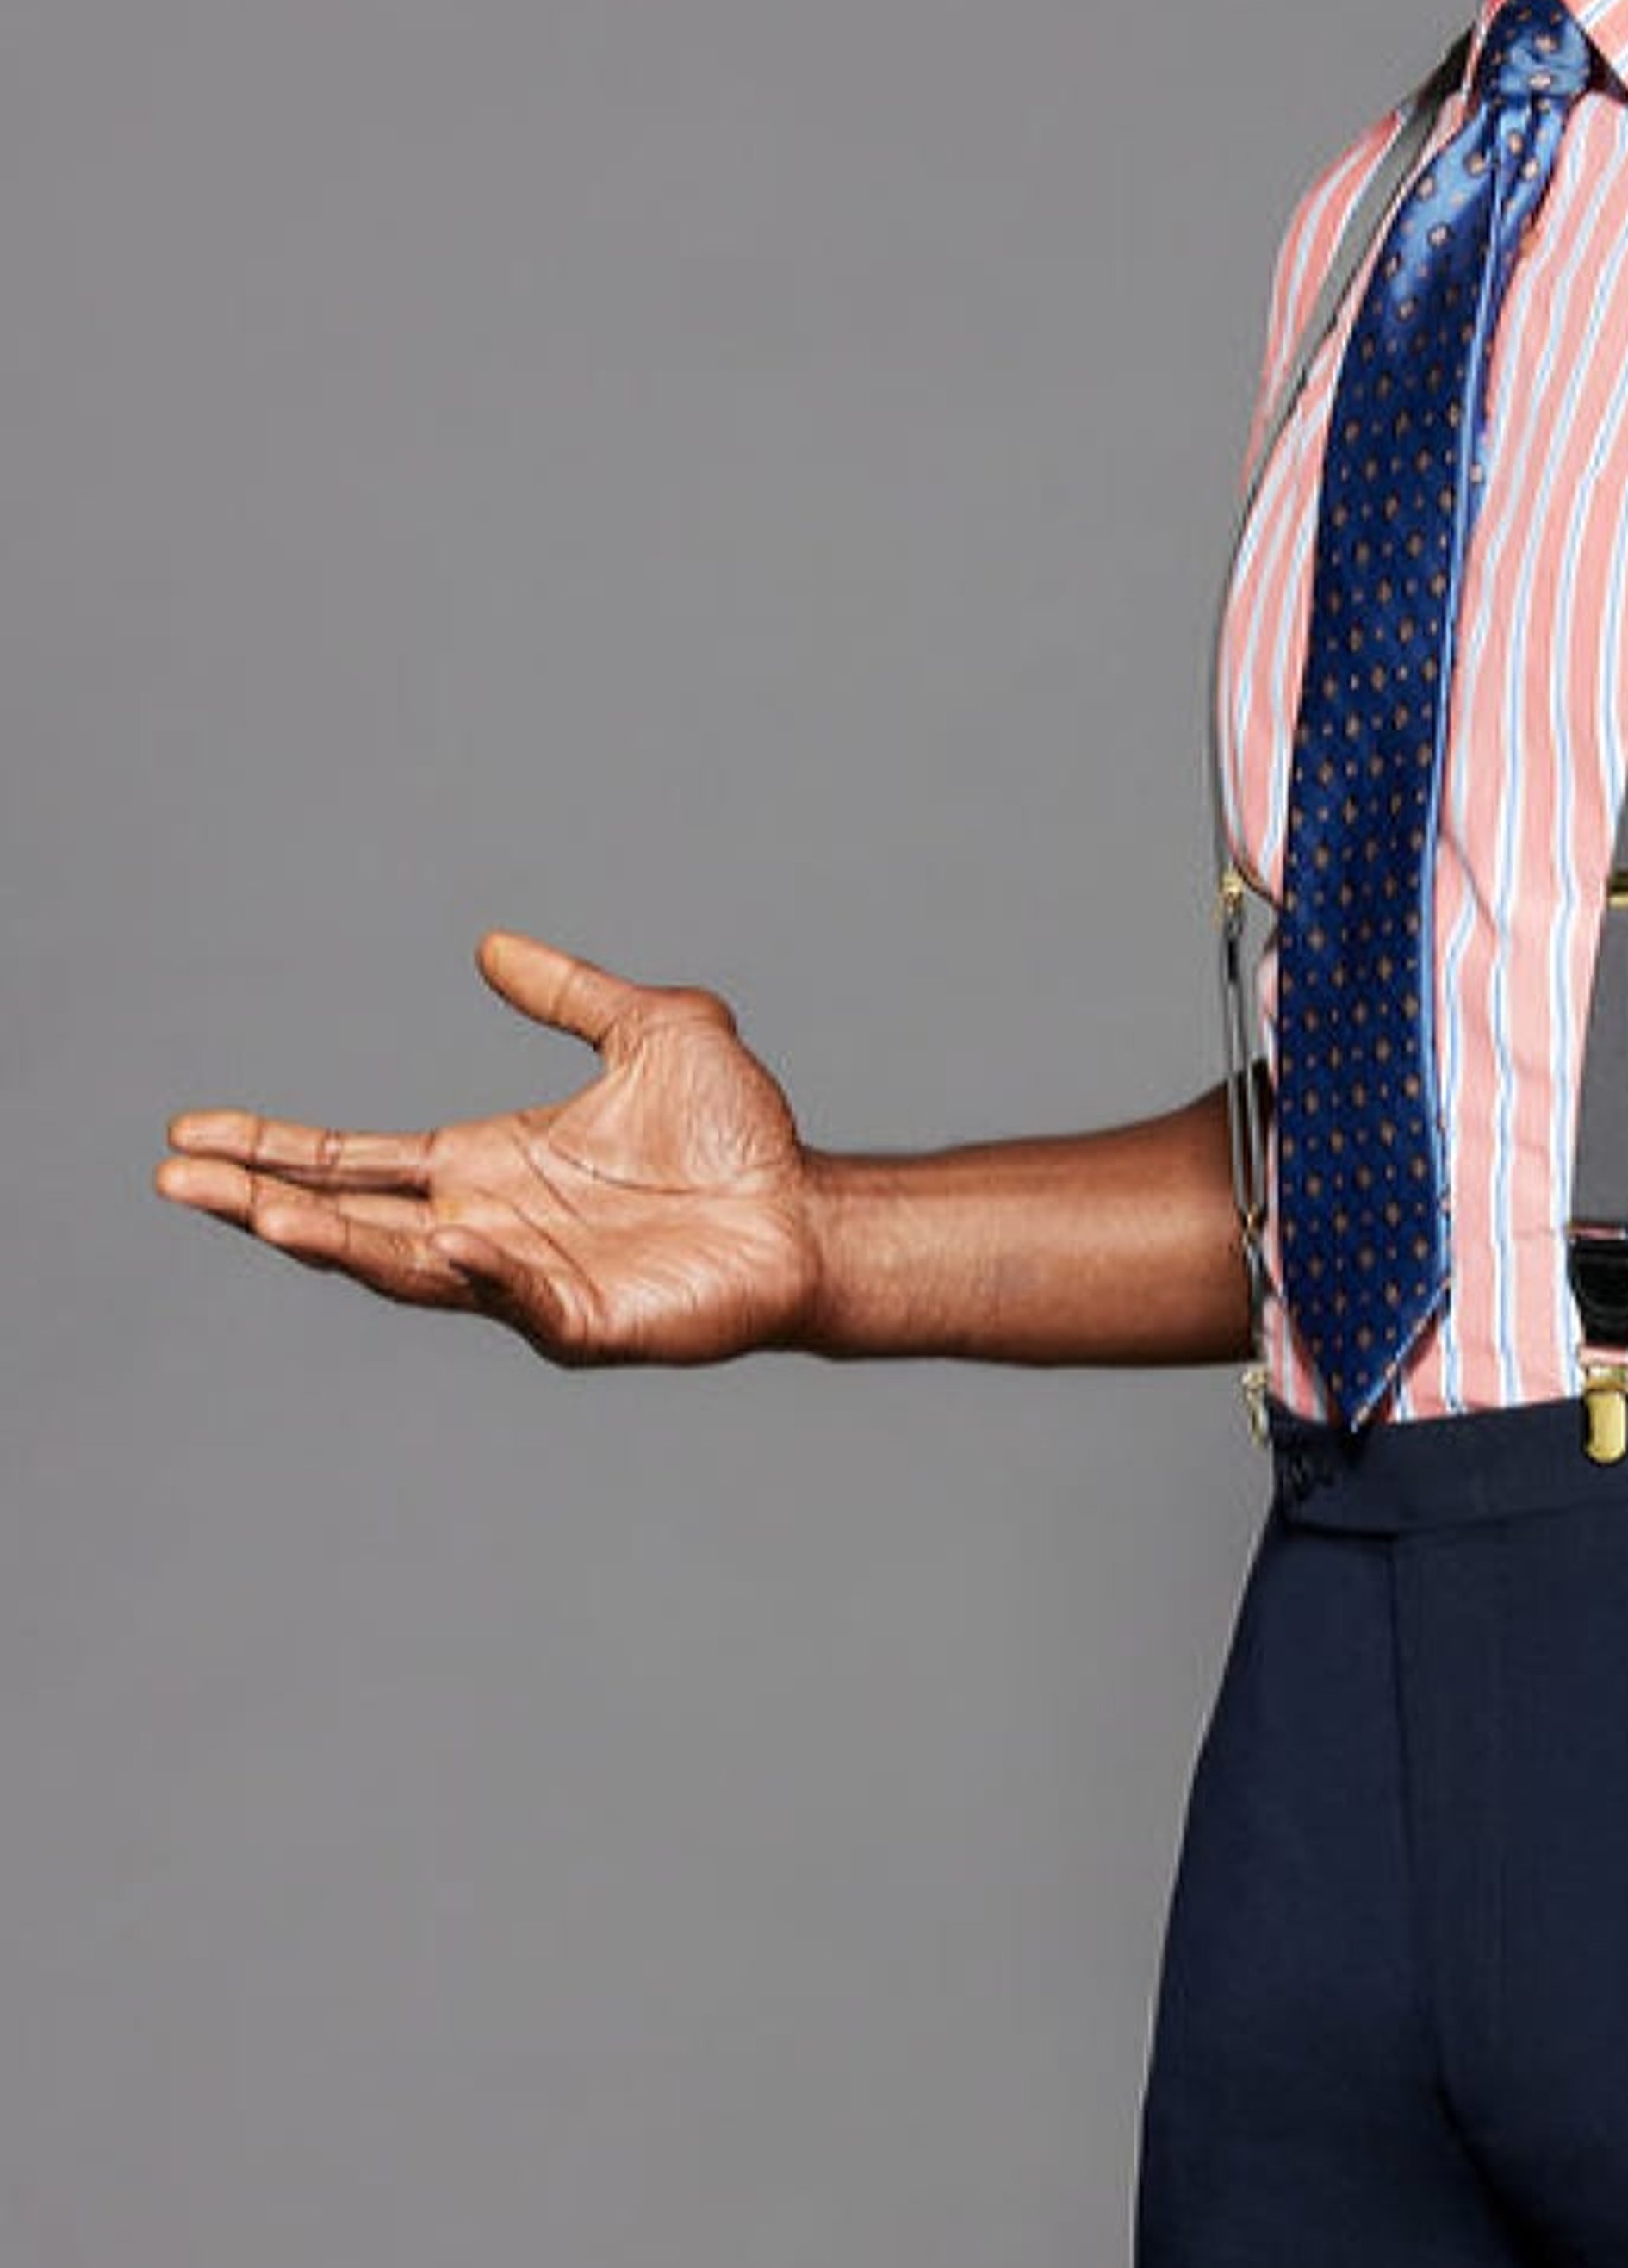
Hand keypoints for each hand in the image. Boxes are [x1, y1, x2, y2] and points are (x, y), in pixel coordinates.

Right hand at [157, 932, 825, 1367]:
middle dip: (261, 1201)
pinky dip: (484, 1275)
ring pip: (410, 1267)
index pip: (352, 1159)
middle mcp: (487, 1224)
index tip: (189, 1133)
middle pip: (351, 1218)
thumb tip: (489, 946)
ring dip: (340, 1245)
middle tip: (177, 1180)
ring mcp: (529, 1280)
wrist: (811, 1209)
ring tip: (266, 1218)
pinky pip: (521, 1300)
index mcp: (485, 1162)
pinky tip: (449, 1244)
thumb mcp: (651, 1029)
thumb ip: (568, 992)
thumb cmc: (737, 1134)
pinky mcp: (585, 1322)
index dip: (272, 1148)